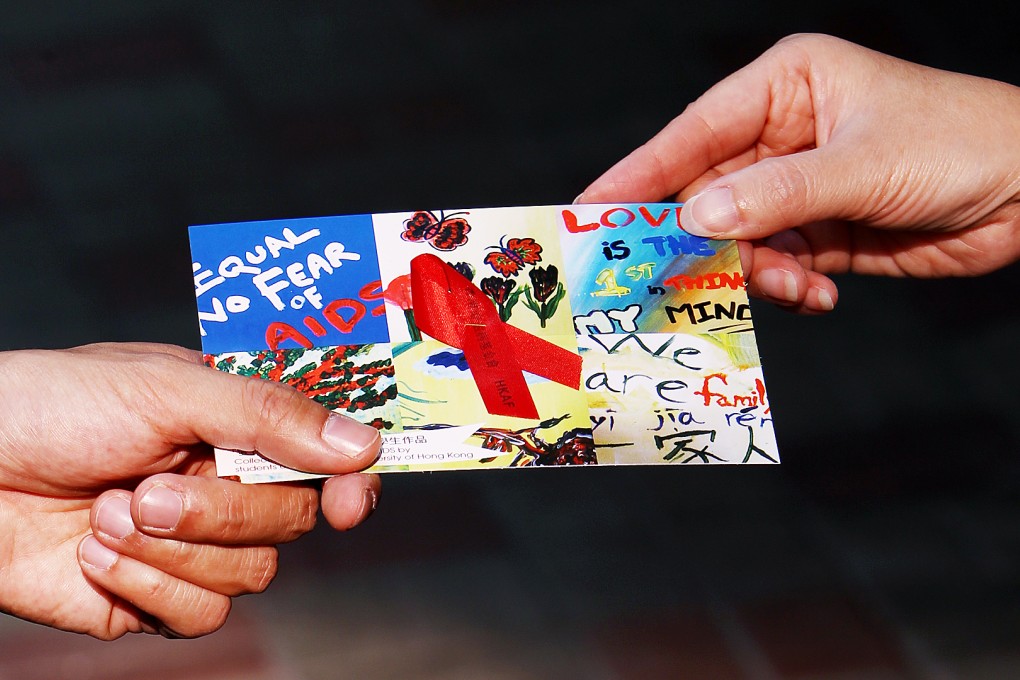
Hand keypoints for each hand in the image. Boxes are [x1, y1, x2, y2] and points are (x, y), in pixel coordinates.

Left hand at [0, 342, 381, 638]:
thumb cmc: (53, 406)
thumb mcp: (166, 389)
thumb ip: (268, 415)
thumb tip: (363, 445)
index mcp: (238, 425)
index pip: (324, 457)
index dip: (348, 483)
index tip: (347, 504)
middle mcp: (225, 485)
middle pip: (291, 521)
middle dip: (223, 511)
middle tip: (150, 488)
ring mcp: (194, 545)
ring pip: (251, 574)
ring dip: (175, 548)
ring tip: (108, 513)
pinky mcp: (156, 598)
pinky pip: (201, 614)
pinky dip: (149, 586)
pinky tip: (96, 553)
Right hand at [578, 33, 1019, 312]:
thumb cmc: (960, 143)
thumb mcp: (861, 164)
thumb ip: (775, 196)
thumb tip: (695, 221)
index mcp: (785, 88)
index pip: (693, 133)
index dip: (639, 173)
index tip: (591, 210)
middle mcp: (782, 135)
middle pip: (706, 195)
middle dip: (699, 242)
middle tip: (674, 281)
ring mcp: (798, 188)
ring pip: (736, 240)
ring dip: (753, 272)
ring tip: (792, 284)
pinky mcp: (818, 233)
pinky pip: (773, 266)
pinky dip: (788, 287)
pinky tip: (819, 292)